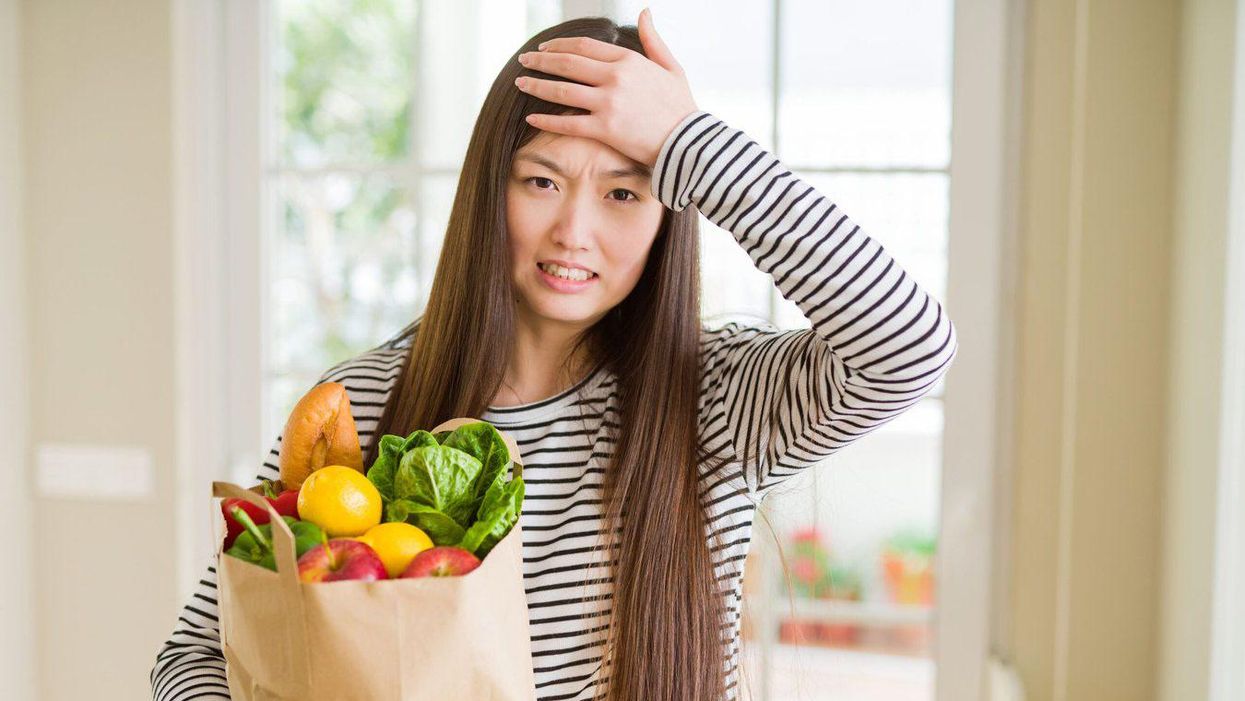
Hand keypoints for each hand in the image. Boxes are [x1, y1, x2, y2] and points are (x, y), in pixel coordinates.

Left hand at [513, 8, 698, 168]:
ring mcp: (609, 103)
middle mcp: (615, 77)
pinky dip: (547, 120)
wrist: (689, 142)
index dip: (559, 45)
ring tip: (520, 84)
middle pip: (567, 63)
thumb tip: (645, 11)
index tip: (544, 49)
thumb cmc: (681, 106)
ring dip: (537, 85)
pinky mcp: (606, 129)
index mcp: (628, 60)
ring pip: (562, 90)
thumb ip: (653, 39)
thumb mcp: (671, 66)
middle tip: (523, 61)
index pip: (583, 46)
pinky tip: (531, 118)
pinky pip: (568, 122)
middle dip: (540, 61)